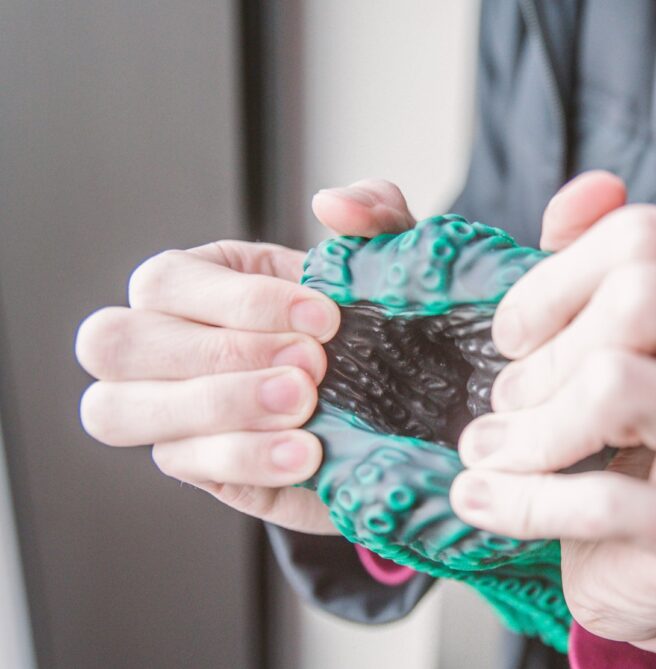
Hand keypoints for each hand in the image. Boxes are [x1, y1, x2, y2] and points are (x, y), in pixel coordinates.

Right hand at [76, 179, 416, 533]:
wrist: (397, 409)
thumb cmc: (368, 325)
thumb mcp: (383, 262)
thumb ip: (372, 212)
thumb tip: (333, 203)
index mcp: (195, 281)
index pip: (167, 282)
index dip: (242, 302)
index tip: (326, 320)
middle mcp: (161, 343)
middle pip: (115, 343)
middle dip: (220, 354)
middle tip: (311, 368)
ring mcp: (165, 410)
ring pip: (118, 411)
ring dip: (219, 407)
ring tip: (305, 409)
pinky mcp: (193, 464)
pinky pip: (185, 463)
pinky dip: (247, 457)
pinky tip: (308, 454)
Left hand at [450, 171, 655, 660]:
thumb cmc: (634, 439)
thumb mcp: (614, 338)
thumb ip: (599, 255)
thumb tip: (590, 187)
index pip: (646, 237)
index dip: (554, 279)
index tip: (512, 333)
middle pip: (639, 298)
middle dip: (543, 356)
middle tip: (504, 400)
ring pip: (616, 389)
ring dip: (524, 430)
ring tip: (487, 449)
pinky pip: (605, 497)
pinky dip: (521, 499)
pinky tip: (481, 499)